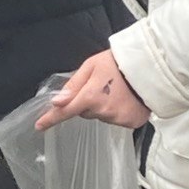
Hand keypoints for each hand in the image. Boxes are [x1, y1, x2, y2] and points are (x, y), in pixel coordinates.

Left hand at [35, 50, 150, 130]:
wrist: (149, 66)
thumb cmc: (118, 62)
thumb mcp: (91, 66)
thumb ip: (73, 84)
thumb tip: (57, 101)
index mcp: (90, 97)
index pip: (65, 112)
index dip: (51, 119)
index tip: (39, 126)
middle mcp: (103, 111)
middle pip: (86, 112)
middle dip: (88, 102)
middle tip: (101, 85)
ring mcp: (118, 119)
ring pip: (102, 116)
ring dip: (104, 106)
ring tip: (117, 90)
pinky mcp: (131, 123)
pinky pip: (117, 120)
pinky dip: (119, 112)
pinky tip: (127, 99)